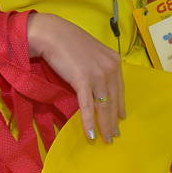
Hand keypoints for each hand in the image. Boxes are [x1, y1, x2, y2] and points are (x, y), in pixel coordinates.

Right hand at [27, 13, 123, 142]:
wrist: (51, 34)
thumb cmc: (68, 42)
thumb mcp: (91, 54)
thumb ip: (98, 68)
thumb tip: (98, 87)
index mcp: (114, 60)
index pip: (119, 89)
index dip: (120, 106)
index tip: (120, 119)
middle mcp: (110, 67)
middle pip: (113, 100)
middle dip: (113, 120)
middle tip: (114, 136)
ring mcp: (98, 74)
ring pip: (104, 106)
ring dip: (104, 125)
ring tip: (105, 139)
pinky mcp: (83, 80)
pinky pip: (88, 106)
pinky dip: (89, 122)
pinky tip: (91, 134)